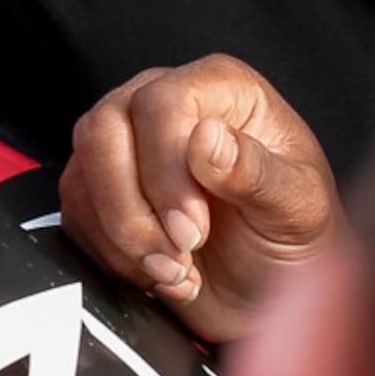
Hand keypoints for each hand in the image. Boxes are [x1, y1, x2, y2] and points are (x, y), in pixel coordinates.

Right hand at [63, 55, 338, 346]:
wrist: (269, 287)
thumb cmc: (293, 236)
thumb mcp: (299, 208)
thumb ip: (258, 173)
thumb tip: (207, 141)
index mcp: (220, 88)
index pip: (164, 102)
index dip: (167, 168)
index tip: (194, 228)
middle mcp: (162, 103)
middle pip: (105, 131)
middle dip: (136, 210)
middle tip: (180, 257)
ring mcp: (124, 145)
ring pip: (82, 176)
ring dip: (124, 238)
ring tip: (178, 274)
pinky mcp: (98, 190)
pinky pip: (75, 214)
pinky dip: (112, 254)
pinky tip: (158, 274)